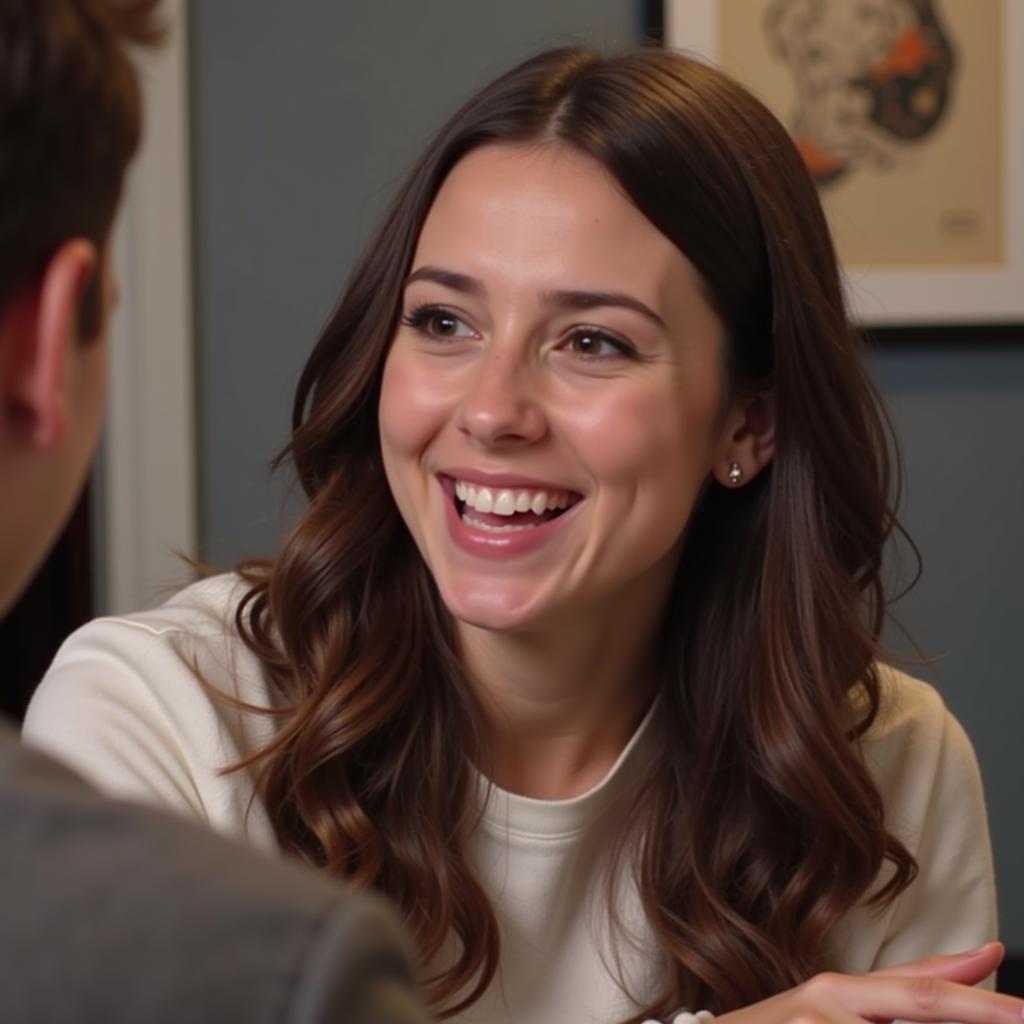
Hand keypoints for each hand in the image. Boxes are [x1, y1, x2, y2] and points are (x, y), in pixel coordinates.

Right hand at [715, 943, 1019, 1023]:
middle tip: (1020, 1017)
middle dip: (975, 1015)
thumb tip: (988, 951)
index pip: (928, 994)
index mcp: (845, 990)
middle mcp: (828, 1005)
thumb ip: (915, 982)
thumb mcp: (845, 1004)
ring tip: (849, 1021)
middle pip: (918, 1009)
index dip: (987, 1005)